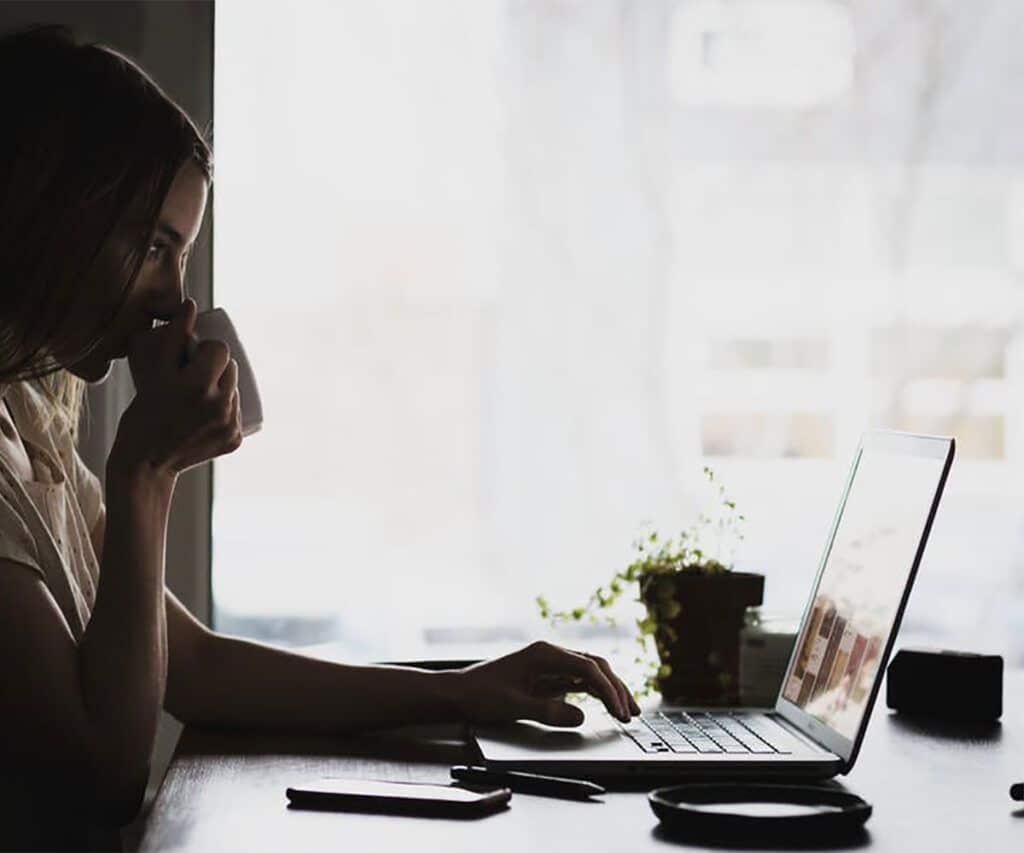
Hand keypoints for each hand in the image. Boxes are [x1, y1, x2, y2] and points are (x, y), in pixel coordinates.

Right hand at [111, 298, 241, 476]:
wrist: (145, 464)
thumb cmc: (142, 414)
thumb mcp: (153, 374)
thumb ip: (171, 337)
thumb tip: (191, 304)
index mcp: (198, 386)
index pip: (220, 349)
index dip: (206, 350)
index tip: (191, 358)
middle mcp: (220, 406)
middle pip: (231, 369)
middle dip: (214, 368)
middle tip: (192, 377)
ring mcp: (230, 425)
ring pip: (235, 390)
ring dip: (222, 388)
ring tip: (198, 396)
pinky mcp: (235, 440)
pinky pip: (236, 413)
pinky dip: (225, 411)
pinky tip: (206, 415)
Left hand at [452, 641, 640, 726]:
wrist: (459, 693)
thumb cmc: (481, 695)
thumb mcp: (514, 706)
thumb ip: (548, 711)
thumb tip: (581, 715)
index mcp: (544, 654)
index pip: (587, 668)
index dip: (608, 690)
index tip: (619, 710)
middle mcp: (550, 654)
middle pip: (594, 666)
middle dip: (616, 688)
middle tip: (632, 712)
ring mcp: (550, 664)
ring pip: (590, 673)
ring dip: (610, 690)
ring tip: (628, 710)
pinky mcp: (547, 676)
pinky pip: (578, 681)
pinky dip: (595, 693)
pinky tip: (607, 705)